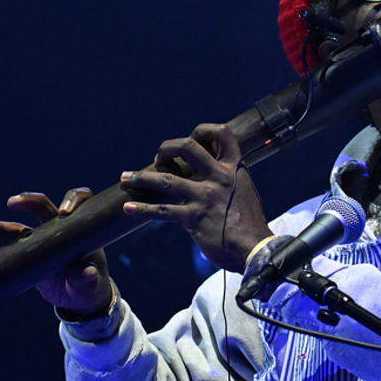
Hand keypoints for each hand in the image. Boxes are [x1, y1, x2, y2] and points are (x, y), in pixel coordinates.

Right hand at [0, 188, 112, 317]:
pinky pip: (12, 239)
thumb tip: (86, 273)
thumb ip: (88, 280)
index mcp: (82, 230)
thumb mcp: (91, 286)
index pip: (82, 204)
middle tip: (15, 203)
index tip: (64, 212)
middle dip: (31, 201)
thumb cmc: (91, 287)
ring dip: (3, 222)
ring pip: (22, 223)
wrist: (78, 298)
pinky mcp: (30, 249)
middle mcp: (61, 228)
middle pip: (45, 206)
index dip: (73, 201)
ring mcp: (44, 237)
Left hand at [120, 123, 272, 272]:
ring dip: (141, 177)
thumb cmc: (249, 222)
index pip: (221, 133)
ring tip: (125, 178)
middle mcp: (218, 177)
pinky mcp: (193, 218)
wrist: (254, 249)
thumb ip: (227, 177)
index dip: (202, 131)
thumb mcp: (244, 189)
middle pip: (187, 147)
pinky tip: (128, 209)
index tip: (189, 140)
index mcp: (233, 167)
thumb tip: (210, 170)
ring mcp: (205, 196)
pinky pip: (162, 211)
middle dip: (166, 148)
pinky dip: (142, 210)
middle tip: (157, 158)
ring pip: (166, 180)